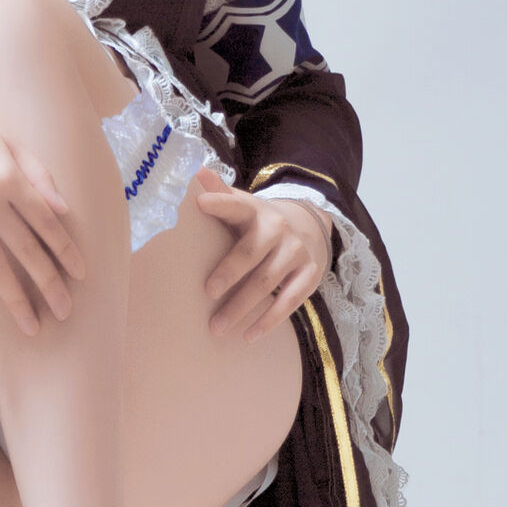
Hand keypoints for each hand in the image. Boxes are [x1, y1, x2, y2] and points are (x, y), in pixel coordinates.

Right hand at [0, 87, 85, 337]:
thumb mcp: (10, 144)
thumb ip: (39, 177)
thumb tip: (63, 211)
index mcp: (8, 177)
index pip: (45, 222)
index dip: (65, 250)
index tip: (80, 274)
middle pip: (25, 250)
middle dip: (48, 284)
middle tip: (66, 311)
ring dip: (15, 301)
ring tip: (33, 327)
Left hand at [193, 174, 331, 338]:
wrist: (307, 228)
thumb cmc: (258, 223)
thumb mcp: (242, 206)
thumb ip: (220, 193)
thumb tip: (196, 170)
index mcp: (255, 211)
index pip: (236, 205)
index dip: (220, 202)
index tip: (201, 202)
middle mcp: (278, 229)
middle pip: (251, 253)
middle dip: (229, 274)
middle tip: (207, 293)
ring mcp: (296, 252)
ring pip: (267, 282)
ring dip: (241, 307)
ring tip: (216, 327)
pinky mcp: (309, 275)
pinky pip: (288, 301)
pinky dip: (268, 320)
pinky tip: (248, 335)